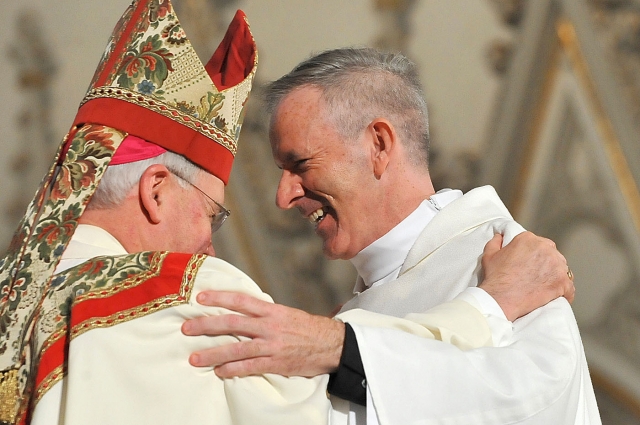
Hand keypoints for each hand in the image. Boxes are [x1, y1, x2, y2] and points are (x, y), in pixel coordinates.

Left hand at [182, 291, 344, 377]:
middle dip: (206, 325)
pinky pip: (250, 367)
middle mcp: (269, 326)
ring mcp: (272, 345)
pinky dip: (233, 369)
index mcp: (271, 310)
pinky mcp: (276, 363)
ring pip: (237, 348)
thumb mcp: (286, 314)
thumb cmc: (307, 328)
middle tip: (186, 328)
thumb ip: (264, 313)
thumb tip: (241, 311)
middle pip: (232, 323)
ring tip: (194, 358)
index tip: (200, 297)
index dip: (219, 297)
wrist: (331, 344)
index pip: (241, 300)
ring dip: (213, 353)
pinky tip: (219, 372)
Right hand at [479, 232, 574, 320]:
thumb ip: (496, 241)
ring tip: (546, 286)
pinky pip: (569, 287)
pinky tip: (559, 296)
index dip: (534, 254)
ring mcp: (556, 265)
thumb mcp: (489, 254)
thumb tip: (501, 236)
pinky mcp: (562, 282)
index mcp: (528, 239)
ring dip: (556, 276)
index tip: (530, 263)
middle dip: (547, 263)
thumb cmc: (495, 277)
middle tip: (537, 275)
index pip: (538, 243)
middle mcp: (545, 248)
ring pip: (562, 269)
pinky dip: (565, 292)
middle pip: (552, 254)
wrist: (500, 298)